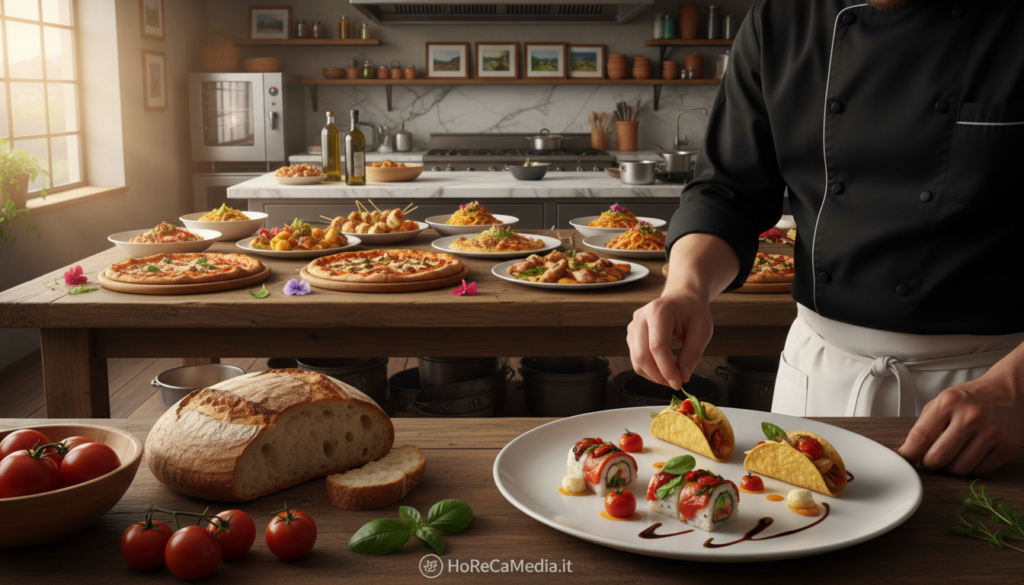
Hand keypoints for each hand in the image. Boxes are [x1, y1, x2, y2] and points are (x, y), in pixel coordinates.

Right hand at [627, 292, 712, 389]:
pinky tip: (663, 369)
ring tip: (672, 376)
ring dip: (654, 375)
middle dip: (659, 375)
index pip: (657, 346)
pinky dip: (649, 370)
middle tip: (676, 382)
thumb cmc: (692, 311)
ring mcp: (633, 326)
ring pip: (636, 361)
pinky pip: (636, 359)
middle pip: (642, 356)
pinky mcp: (632, 335)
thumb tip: (682, 376)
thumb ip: (692, 354)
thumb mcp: (702, 331)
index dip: (666, 369)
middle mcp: (641, 317)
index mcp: (659, 312)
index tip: (678, 382)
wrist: (682, 299)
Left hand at [898, 376, 1023, 475]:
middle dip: (928, 464)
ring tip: (951, 455)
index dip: (908, 453)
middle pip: (938, 457)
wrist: (1009, 391)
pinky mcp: (1007, 447)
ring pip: (959, 469)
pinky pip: (979, 471)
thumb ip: (925, 424)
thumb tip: (908, 451)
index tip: (905, 460)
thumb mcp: (943, 401)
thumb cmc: (972, 398)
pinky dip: (971, 468)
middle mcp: (971, 416)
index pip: (920, 436)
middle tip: (928, 460)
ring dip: (950, 468)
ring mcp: (991, 432)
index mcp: (949, 402)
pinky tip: (970, 455)